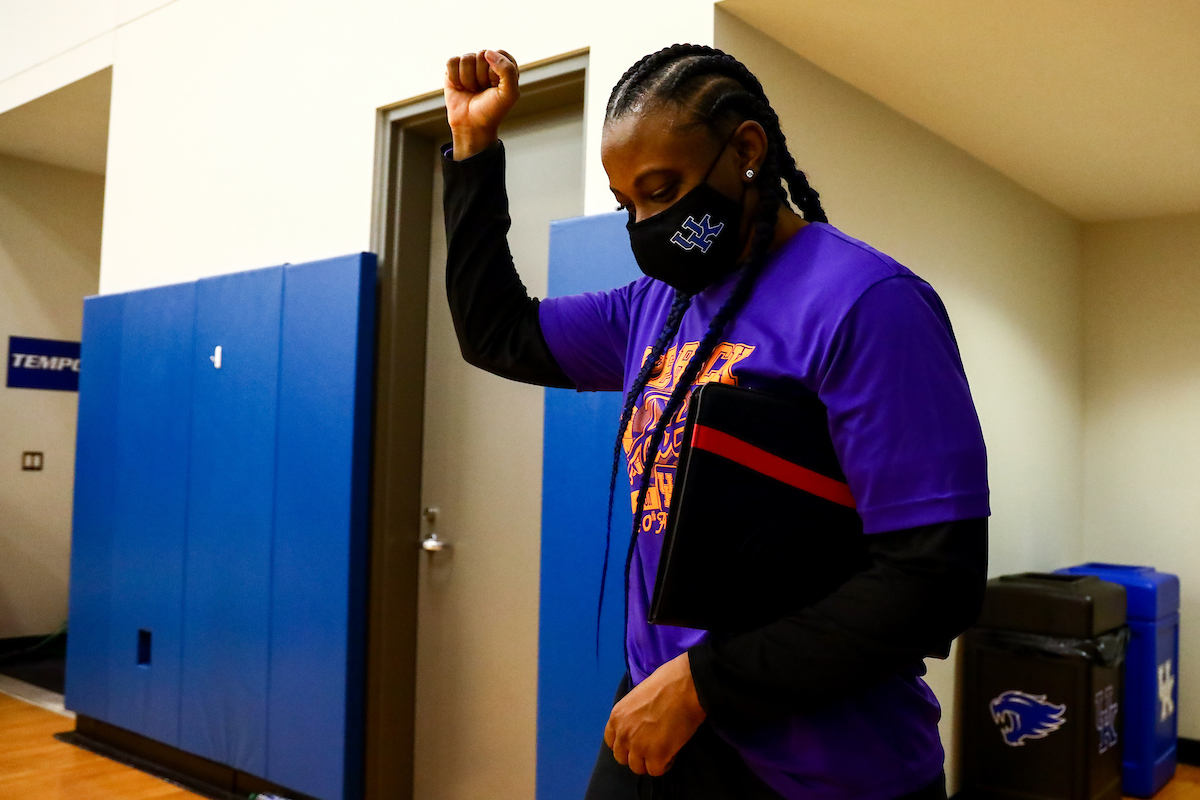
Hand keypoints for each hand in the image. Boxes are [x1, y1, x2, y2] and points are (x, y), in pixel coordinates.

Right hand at [444, 49, 518, 159]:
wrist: (472, 125)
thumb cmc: (492, 110)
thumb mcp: (510, 93)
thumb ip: (508, 70)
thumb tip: (487, 52)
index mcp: (504, 64)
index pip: (500, 54)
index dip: (496, 73)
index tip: (496, 87)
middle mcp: (487, 61)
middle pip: (482, 54)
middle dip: (481, 77)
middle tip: (482, 90)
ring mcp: (470, 64)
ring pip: (466, 58)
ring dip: (468, 79)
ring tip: (472, 90)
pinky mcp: (453, 68)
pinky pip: (452, 62)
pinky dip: (455, 78)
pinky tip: (460, 88)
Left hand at [604, 652, 706, 776]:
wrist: (685, 686)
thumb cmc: (666, 683)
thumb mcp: (637, 696)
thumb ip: (632, 715)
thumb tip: (639, 723)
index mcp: (616, 717)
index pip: (611, 741)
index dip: (625, 743)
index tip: (638, 740)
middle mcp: (623, 734)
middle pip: (622, 758)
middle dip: (636, 754)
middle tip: (652, 746)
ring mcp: (638, 747)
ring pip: (637, 768)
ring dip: (649, 761)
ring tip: (664, 750)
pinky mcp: (656, 756)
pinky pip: (656, 771)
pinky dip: (665, 764)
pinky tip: (672, 752)